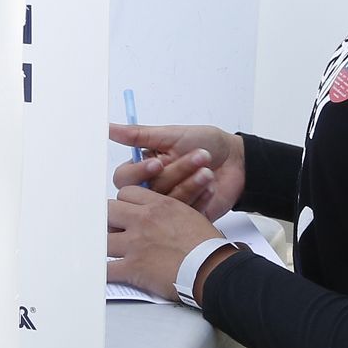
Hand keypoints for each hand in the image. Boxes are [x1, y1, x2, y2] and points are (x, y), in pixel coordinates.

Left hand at [106, 186, 223, 300]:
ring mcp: (134, 243)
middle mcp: (143, 221)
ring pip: (103, 238)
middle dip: (110, 220)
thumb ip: (172, 211)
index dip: (125, 203)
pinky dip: (105, 272)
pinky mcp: (132, 267)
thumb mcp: (192, 216)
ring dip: (106, 246)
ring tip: (111, 252)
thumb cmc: (208, 246)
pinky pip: (107, 268)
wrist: (211, 268)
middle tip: (115, 230)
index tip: (126, 212)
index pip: (126, 193)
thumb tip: (169, 214)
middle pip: (109, 211)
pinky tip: (108, 273)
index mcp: (159, 206)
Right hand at [109, 122, 244, 219]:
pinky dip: (200, 196)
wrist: (237, 160)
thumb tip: (109, 129)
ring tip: (207, 170)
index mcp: (145, 169)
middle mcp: (154, 188)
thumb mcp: (172, 135)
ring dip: (190, 184)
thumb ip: (139, 135)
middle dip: (175, 173)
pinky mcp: (187, 219)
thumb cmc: (206, 143)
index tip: (158, 163)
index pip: (125, 178)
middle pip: (147, 192)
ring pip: (167, 203)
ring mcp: (170, 205)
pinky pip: (185, 213)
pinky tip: (211, 186)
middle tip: (199, 157)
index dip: (139, 172)